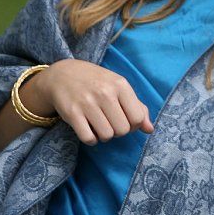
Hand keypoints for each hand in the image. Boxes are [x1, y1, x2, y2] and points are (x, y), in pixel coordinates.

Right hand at [27, 59, 154, 144]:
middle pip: (123, 130)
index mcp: (121, 85)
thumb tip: (150, 129)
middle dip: (119, 131)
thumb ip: (137, 107)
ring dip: (105, 136)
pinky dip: (91, 139)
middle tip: (111, 123)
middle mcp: (105, 93)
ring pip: (106, 135)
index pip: (137, 118)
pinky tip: (89, 131)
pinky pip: (88, 138)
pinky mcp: (72, 113)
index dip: (134, 125)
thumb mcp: (119, 87)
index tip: (125, 121)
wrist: (63, 75)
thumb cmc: (97, 82)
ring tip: (100, 126)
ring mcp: (87, 103)